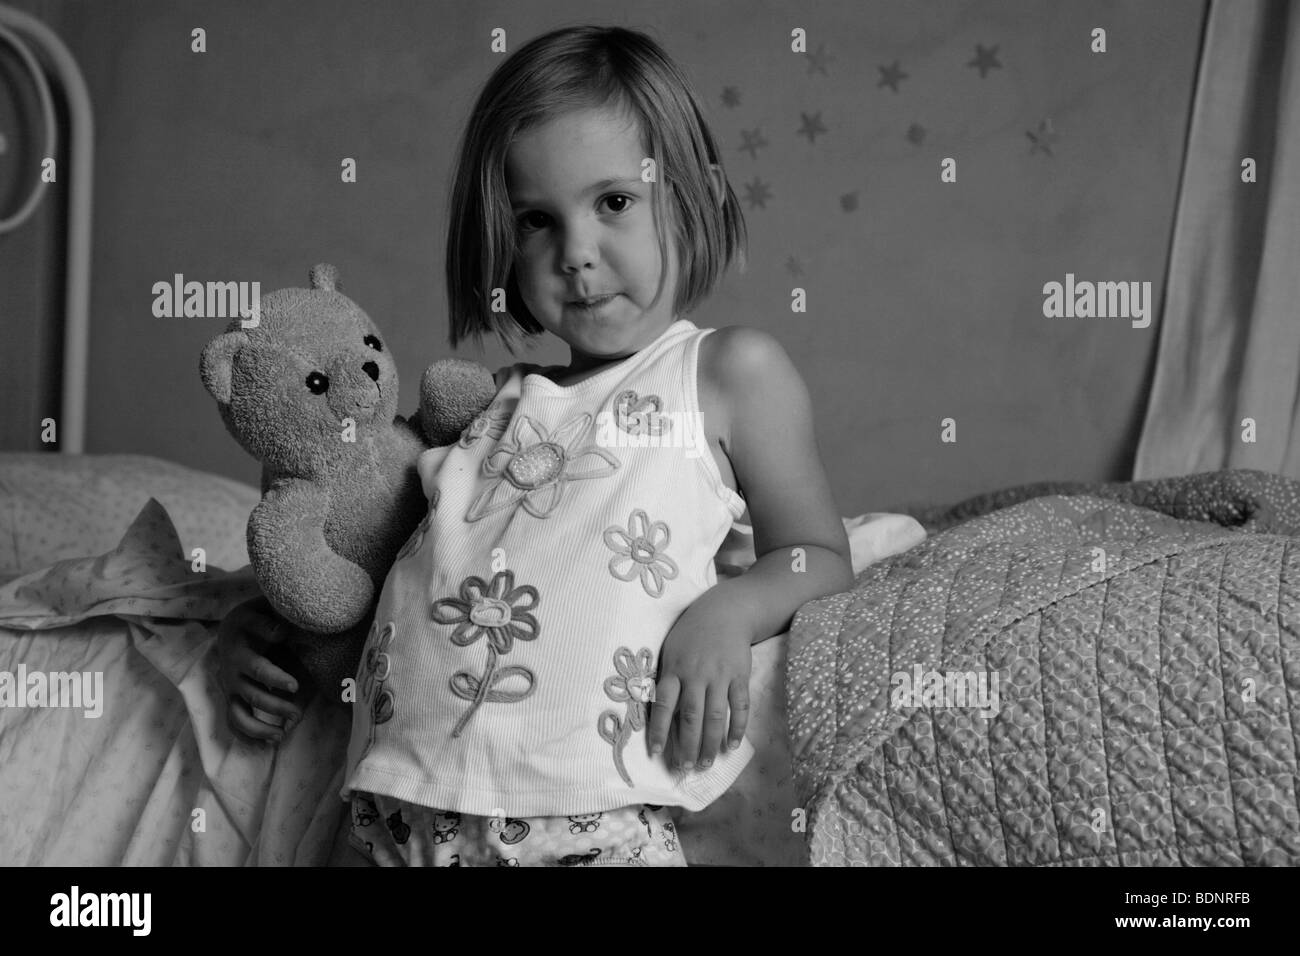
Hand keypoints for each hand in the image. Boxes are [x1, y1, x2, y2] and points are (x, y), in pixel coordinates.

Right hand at [216, 596, 311, 742]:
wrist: (231, 628)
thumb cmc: (253, 619)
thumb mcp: (258, 613)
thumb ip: (269, 623)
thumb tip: (282, 633)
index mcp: (239, 650)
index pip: (258, 668)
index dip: (275, 678)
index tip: (295, 686)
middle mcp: (231, 671)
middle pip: (253, 694)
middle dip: (276, 706)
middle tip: (298, 714)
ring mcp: (230, 687)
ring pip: (240, 713)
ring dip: (261, 726)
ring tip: (283, 734)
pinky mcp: (232, 698)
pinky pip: (235, 721)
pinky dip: (249, 734)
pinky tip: (270, 742)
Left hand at [647, 595, 751, 770]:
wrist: (725, 611)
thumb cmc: (691, 634)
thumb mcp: (671, 651)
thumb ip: (667, 679)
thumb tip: (660, 715)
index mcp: (674, 669)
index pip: (663, 704)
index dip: (658, 730)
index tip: (655, 752)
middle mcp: (696, 674)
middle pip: (690, 716)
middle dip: (686, 745)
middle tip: (684, 767)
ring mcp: (720, 675)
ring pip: (715, 716)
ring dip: (710, 743)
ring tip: (705, 764)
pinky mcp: (740, 675)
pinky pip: (739, 706)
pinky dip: (737, 727)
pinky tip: (732, 745)